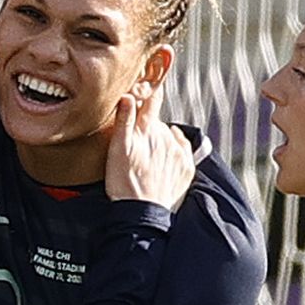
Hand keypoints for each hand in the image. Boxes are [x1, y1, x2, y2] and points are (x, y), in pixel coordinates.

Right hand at [105, 93, 194, 209]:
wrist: (140, 215)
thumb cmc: (124, 184)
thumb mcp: (117, 150)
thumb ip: (124, 120)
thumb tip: (128, 95)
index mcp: (149, 129)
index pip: (154, 99)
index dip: (150, 92)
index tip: (146, 90)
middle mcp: (168, 137)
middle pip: (159, 121)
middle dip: (149, 125)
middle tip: (137, 140)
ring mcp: (179, 153)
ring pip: (171, 136)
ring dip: (161, 140)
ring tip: (147, 156)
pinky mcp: (187, 168)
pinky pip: (183, 150)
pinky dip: (175, 150)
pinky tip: (163, 159)